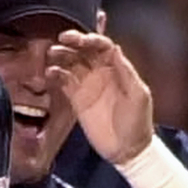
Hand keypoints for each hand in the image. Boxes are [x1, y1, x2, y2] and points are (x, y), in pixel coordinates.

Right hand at [44, 29, 153, 163]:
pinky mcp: (76, 100)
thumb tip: (115, 47)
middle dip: (72, 42)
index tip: (79, 39)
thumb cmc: (137, 121)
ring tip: (51, 54)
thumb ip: (126, 71)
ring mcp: (87, 86)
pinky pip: (63, 82)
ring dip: (61, 56)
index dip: (90, 39)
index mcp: (117, 68)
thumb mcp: (138, 95)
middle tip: (60, 40)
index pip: (102, 46)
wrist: (127, 149)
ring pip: (71, 63)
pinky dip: (55, 75)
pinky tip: (49, 73)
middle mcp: (100, 73)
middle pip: (84, 51)